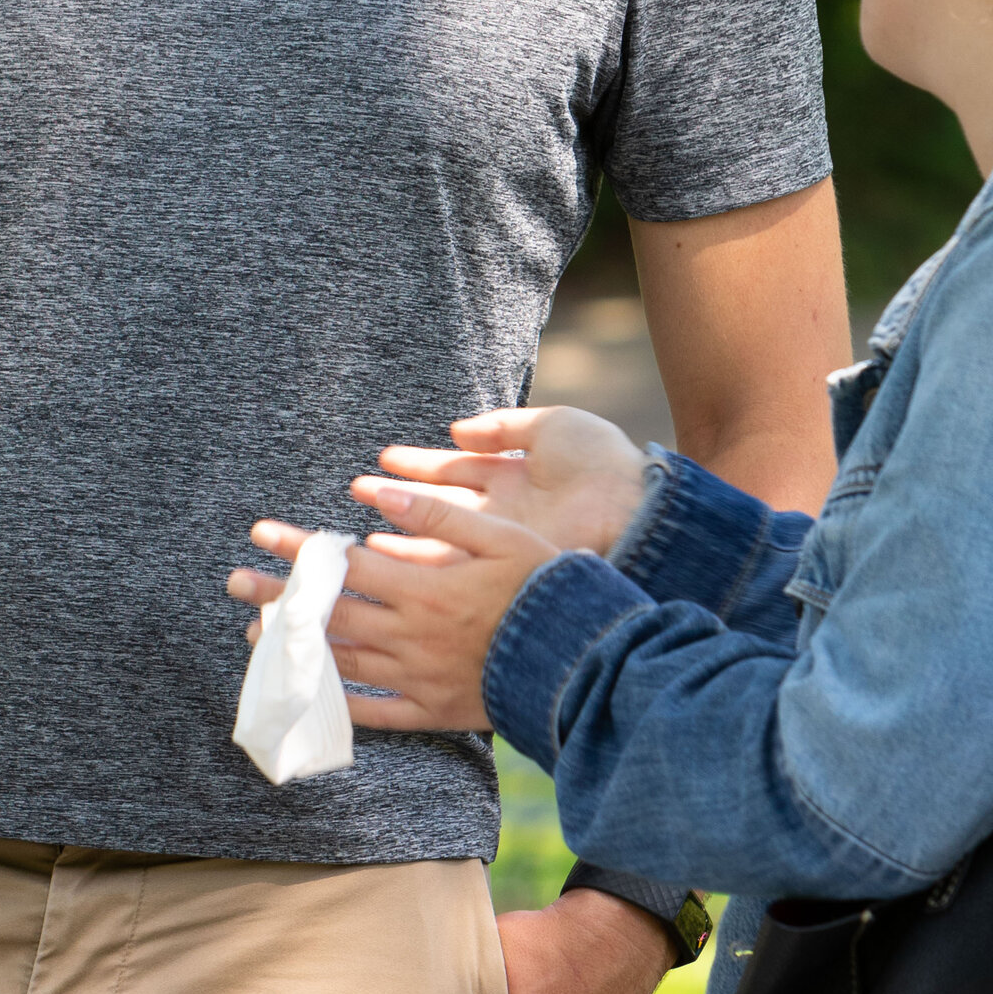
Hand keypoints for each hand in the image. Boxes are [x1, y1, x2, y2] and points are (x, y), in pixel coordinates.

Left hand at [228, 484, 557, 730]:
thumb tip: (372, 490)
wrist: (581, 659)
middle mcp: (411, 634)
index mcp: (424, 586)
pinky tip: (309, 693)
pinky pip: (374, 712)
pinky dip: (337, 703)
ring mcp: (418, 677)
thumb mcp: (499, 534)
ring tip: (255, 636)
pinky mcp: (432, 711)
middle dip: (278, 596)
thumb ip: (434, 513)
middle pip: (331, 614)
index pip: (345, 565)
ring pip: (343, 662)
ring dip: (295, 648)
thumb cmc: (544, 586)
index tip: (260, 533)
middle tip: (235, 582)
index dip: (300, 548)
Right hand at [372, 406, 648, 557]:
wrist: (636, 509)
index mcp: (513, 476)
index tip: (384, 460)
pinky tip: (385, 554)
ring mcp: (501, 542)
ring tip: (359, 532)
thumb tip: (458, 429)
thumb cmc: (602, 463)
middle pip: (438, 504)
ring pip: (436, 538)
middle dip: (396, 498)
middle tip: (356, 492)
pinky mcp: (503, 568)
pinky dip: (416, 559)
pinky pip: (450, 563)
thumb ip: (504, 425)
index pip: (455, 469)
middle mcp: (502, 512)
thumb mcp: (553, 426)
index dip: (419, 464)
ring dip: (398, 534)